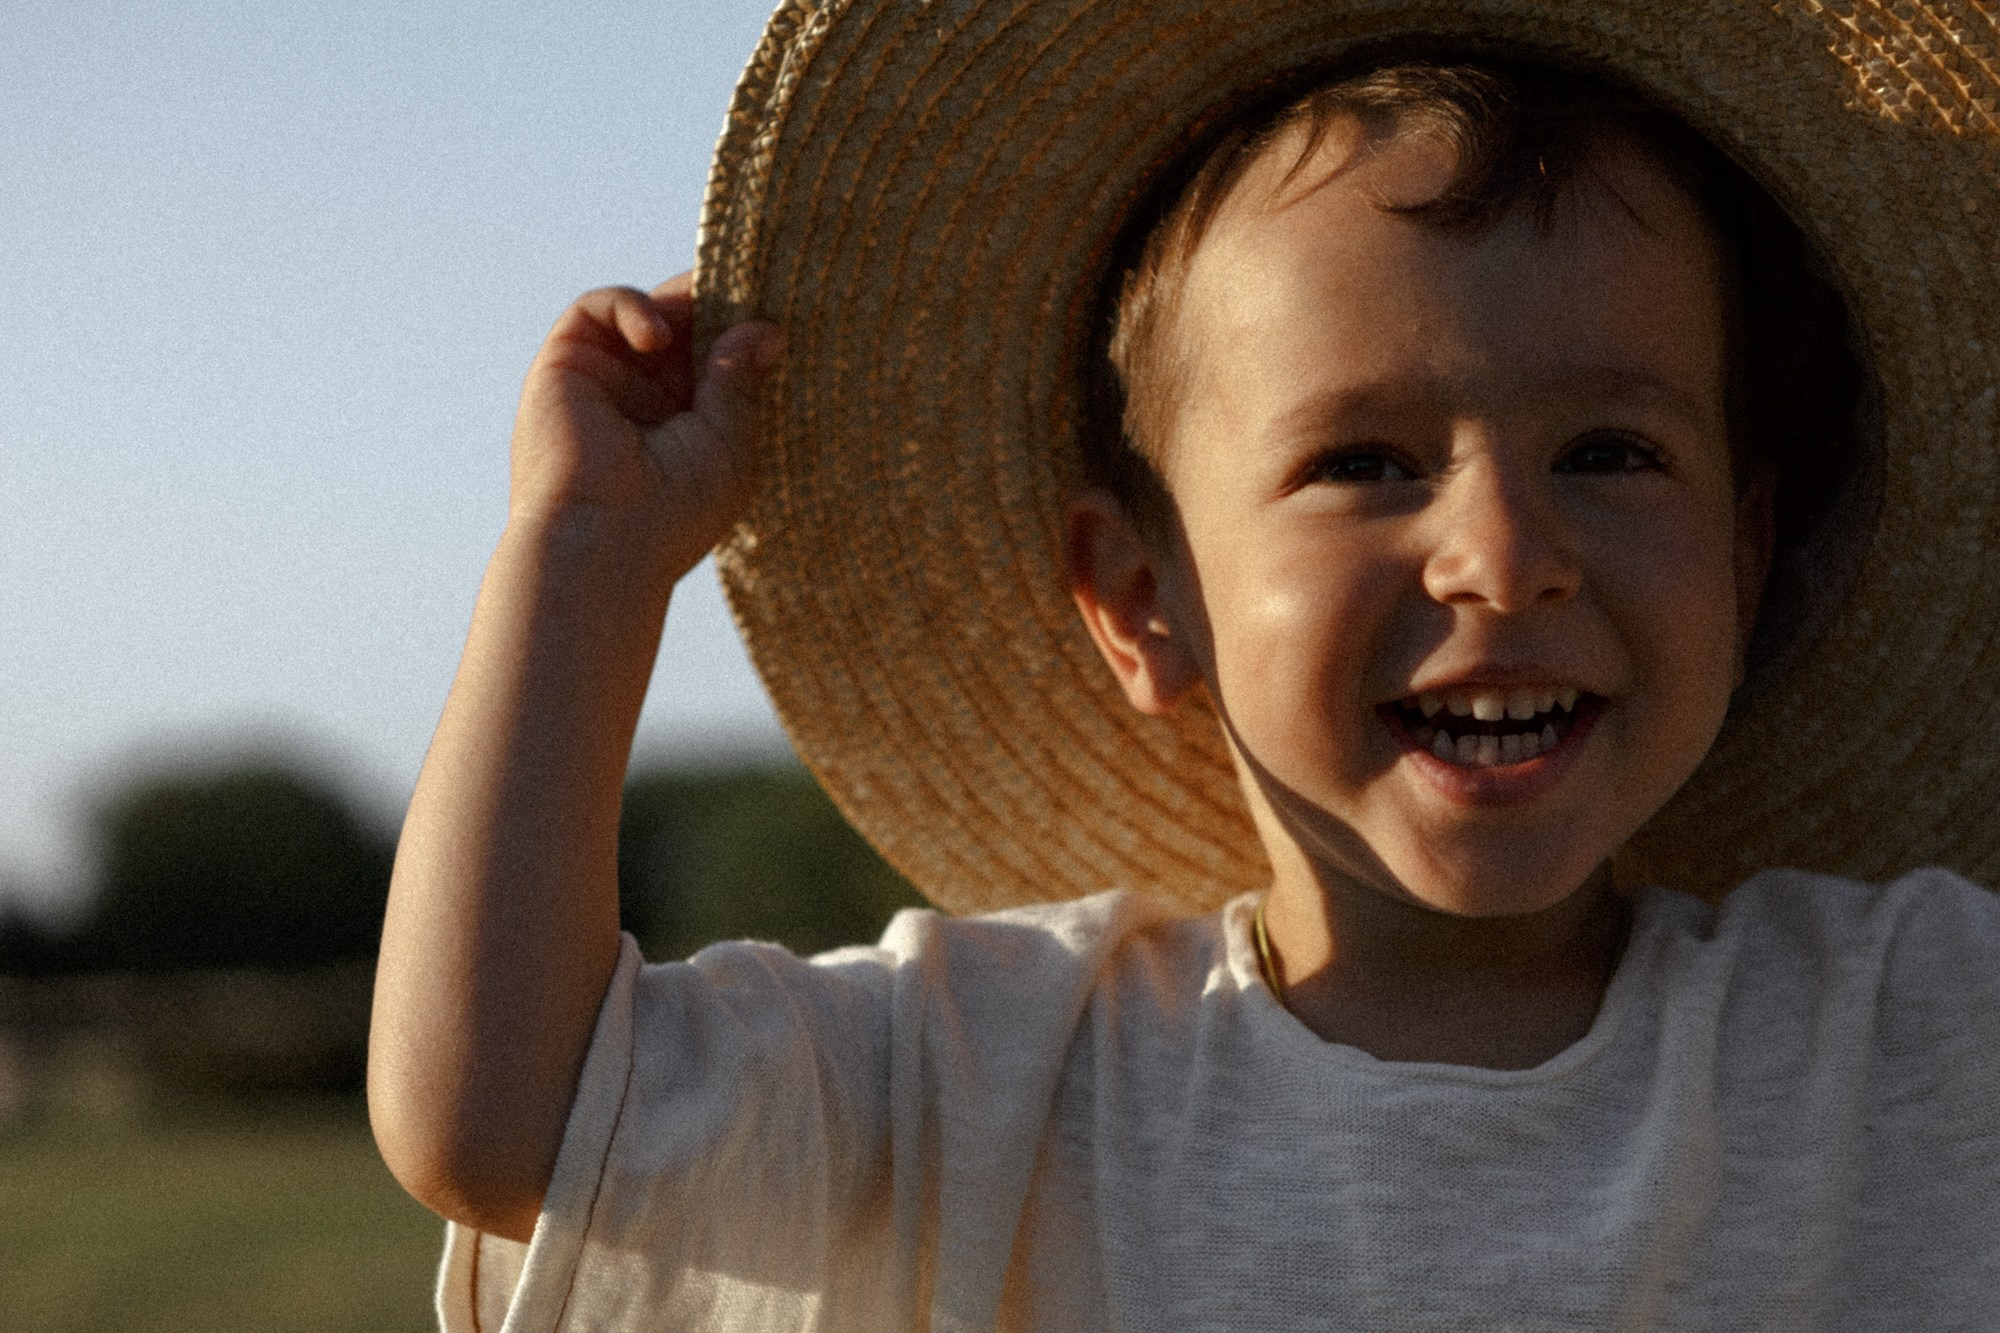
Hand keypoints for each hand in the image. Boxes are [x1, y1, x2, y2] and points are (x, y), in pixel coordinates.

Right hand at [508, 273, 780, 582]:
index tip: (775, 310)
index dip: (739, 331)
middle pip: (681, 329)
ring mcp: (602, 382)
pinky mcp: (563, 365)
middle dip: (713, 307)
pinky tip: (657, 337)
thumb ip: (741, 380)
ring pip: (642, 313)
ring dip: (678, 303)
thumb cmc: (674, 511)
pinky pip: (595, 308)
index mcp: (684, 425)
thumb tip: (768, 329)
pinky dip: (630, 305)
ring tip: (705, 311)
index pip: (713, 360)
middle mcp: (642, 401)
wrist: (602, 544)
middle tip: (748, 289)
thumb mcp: (729, 442)